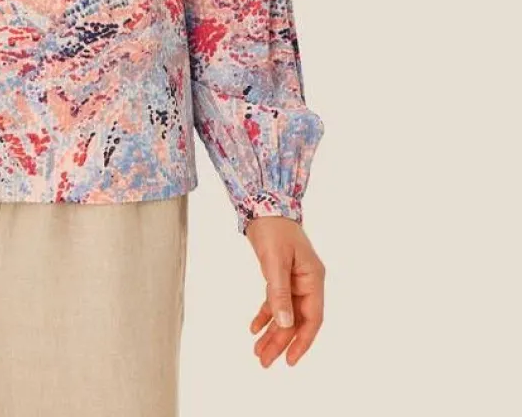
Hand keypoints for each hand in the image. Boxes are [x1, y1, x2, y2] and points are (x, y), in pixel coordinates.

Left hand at [245, 215, 324, 367]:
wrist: (262, 203)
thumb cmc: (273, 228)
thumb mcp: (274, 261)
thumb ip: (279, 293)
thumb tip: (283, 324)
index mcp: (313, 279)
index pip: (312, 318)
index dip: (303, 341)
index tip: (289, 360)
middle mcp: (307, 282)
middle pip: (296, 319)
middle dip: (281, 342)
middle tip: (264, 361)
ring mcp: (294, 279)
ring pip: (284, 313)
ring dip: (272, 332)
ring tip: (257, 352)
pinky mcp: (280, 275)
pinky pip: (275, 301)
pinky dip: (265, 314)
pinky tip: (254, 328)